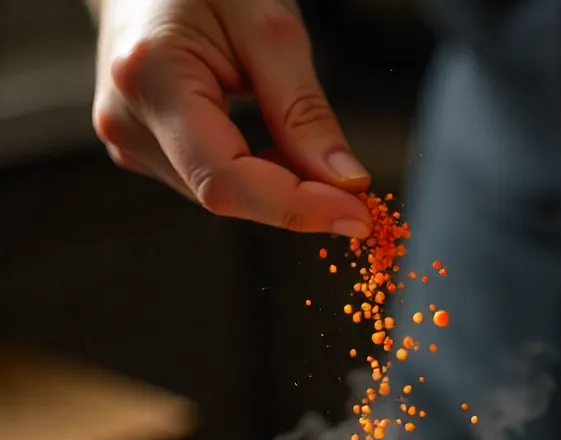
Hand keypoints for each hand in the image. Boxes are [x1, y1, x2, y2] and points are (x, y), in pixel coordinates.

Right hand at [91, 0, 371, 235]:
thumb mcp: (269, 26)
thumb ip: (304, 109)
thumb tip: (345, 182)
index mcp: (150, 77)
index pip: (226, 180)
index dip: (295, 208)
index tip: (356, 217)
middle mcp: (129, 121)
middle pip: (226, 194)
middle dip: (296, 198)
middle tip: (354, 191)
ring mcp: (129, 140)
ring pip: (223, 196)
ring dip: (278, 187)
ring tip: (307, 146)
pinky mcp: (142, 149)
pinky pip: (213, 182)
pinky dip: (258, 176)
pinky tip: (279, 151)